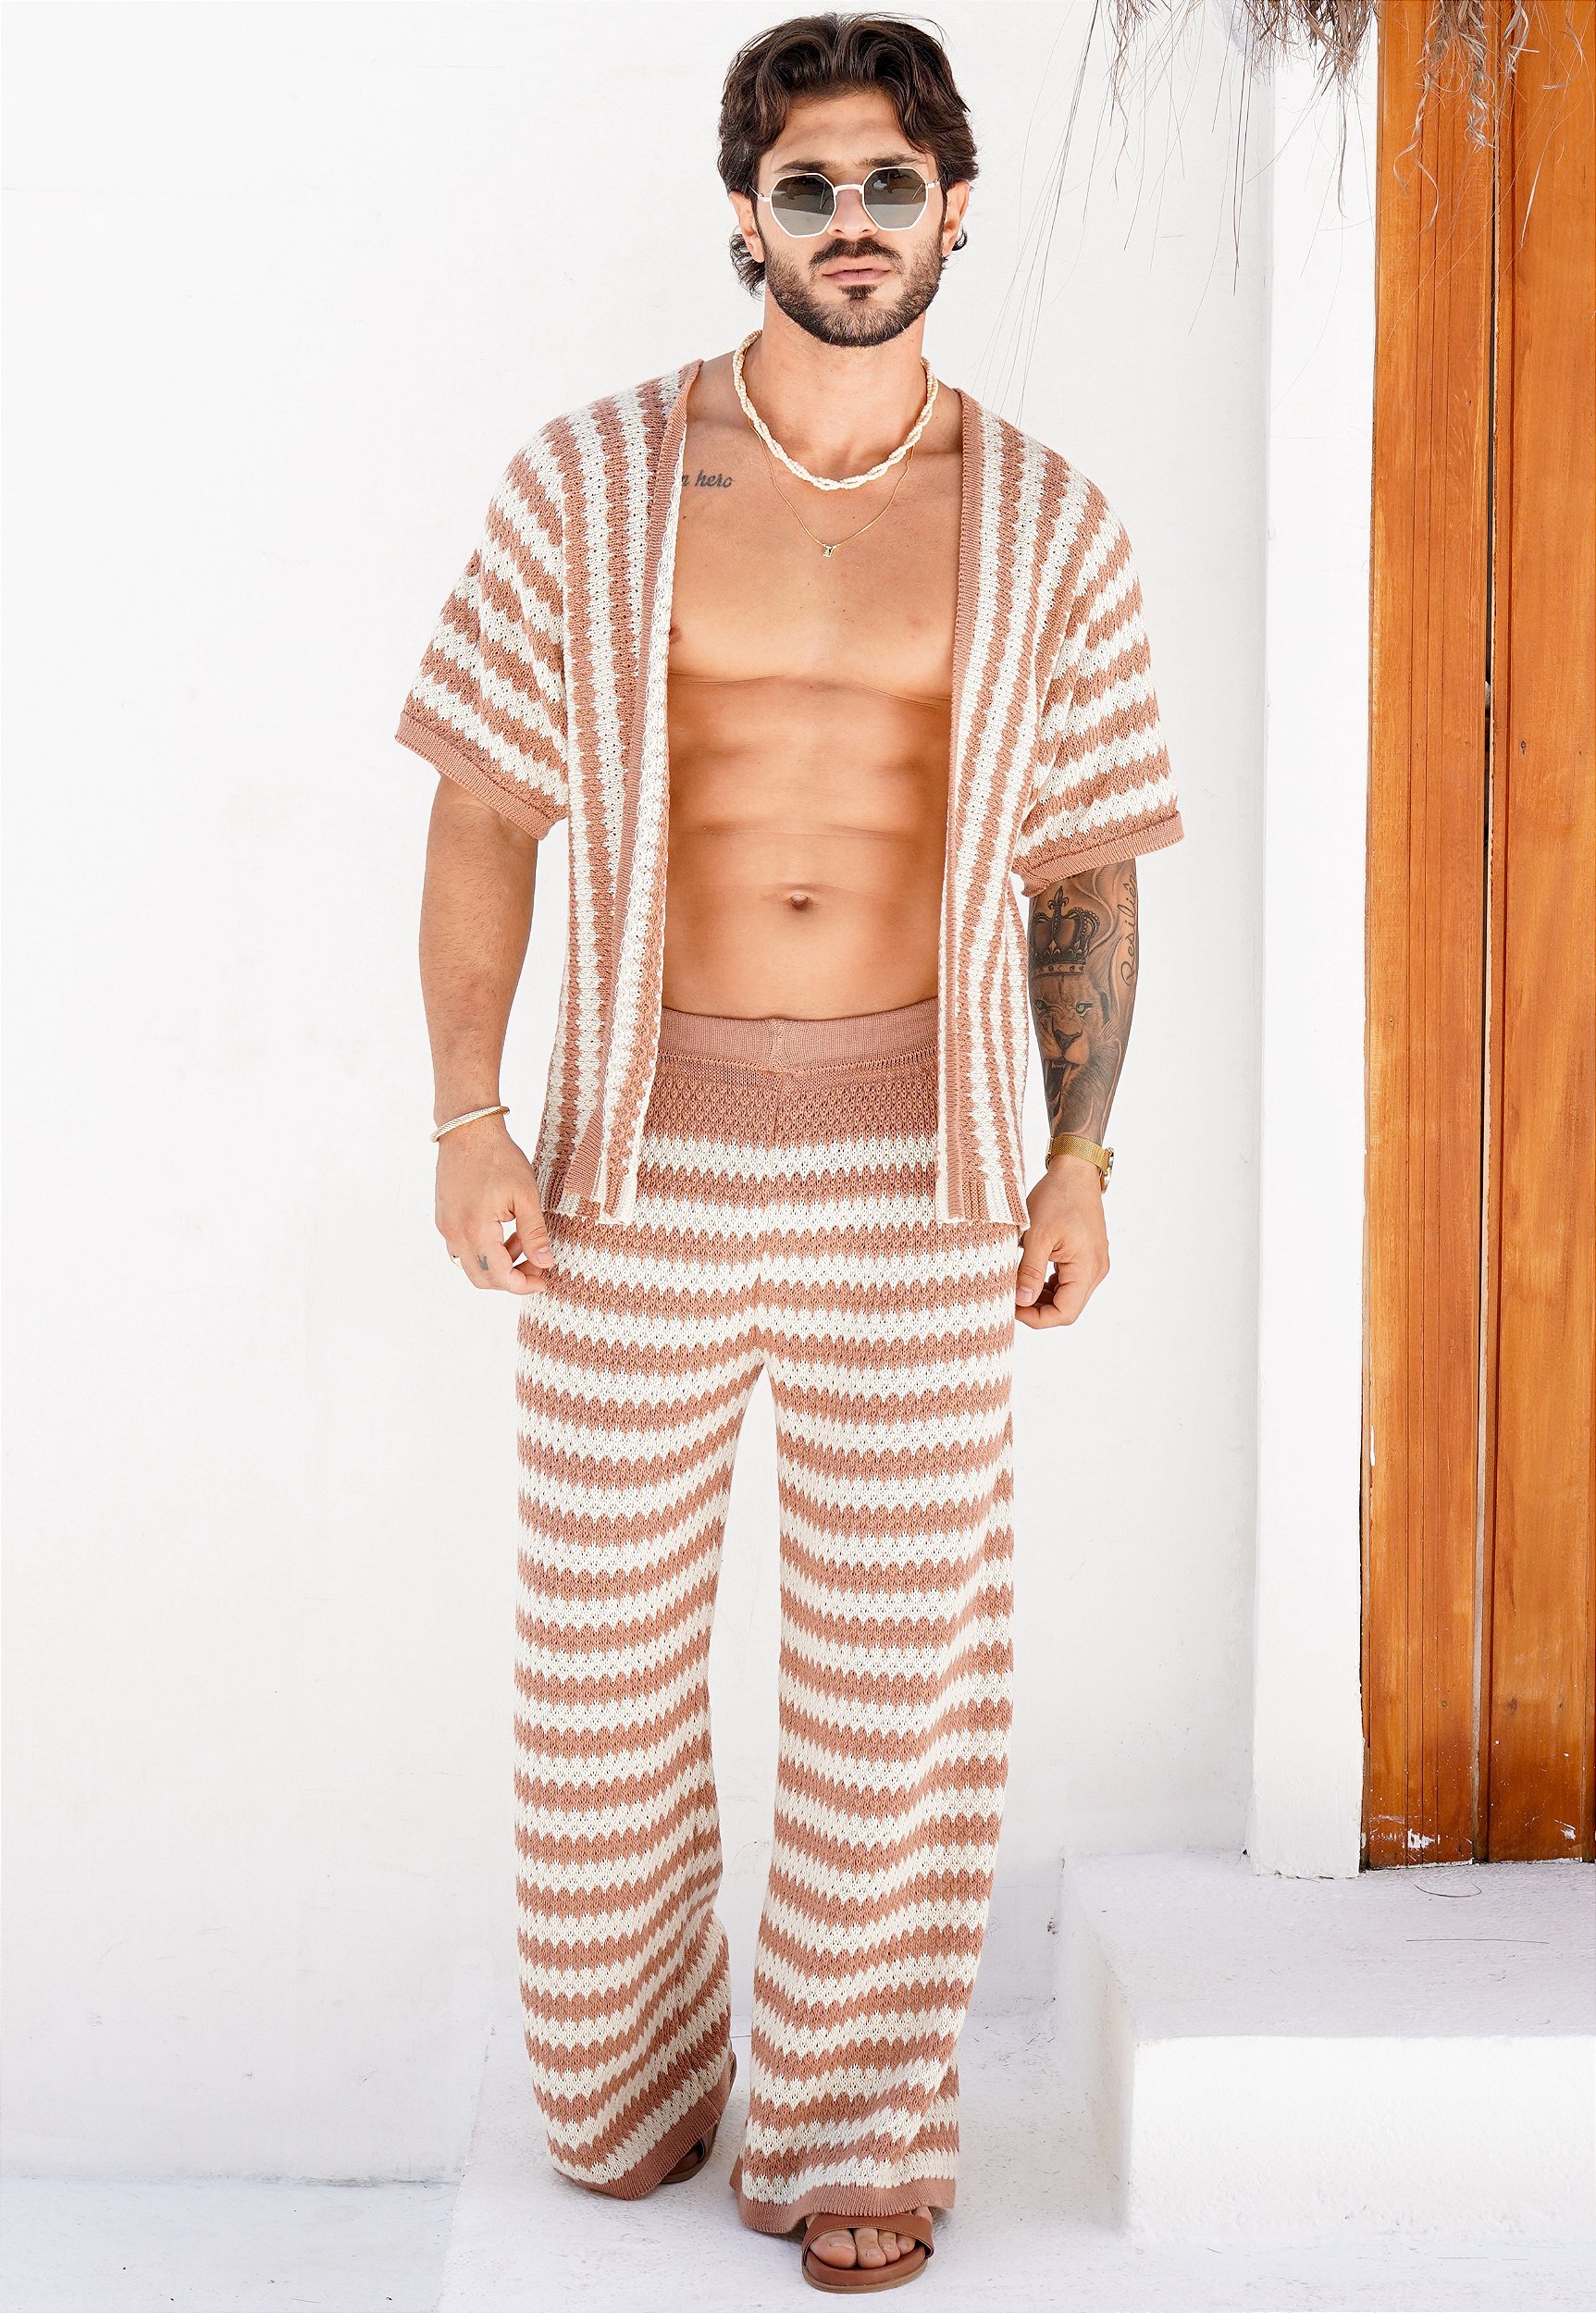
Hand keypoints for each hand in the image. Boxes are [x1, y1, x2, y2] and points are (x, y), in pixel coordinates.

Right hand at [436, 1117, 553, 1293]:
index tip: (543, 1279)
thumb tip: (545, 1262)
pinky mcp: (444, 1218)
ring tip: (524, 1239)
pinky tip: (505, 1230)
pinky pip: (464, 1248)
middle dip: (512, 1277)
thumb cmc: (497, 1157)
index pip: (499, 1276)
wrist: (468, 1130)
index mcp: (475, 1230)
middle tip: (537, 1264)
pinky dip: (486, 1250)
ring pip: (473, 1264)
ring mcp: (446, 1226)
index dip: (523, 1284)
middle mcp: (454, 1233)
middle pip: (482, 1277)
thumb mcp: (526, 1195)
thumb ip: (534, 1233)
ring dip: (500, 1262)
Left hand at [1014, 1154, 1108, 1328]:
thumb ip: (1029, 1271)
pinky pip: (1069, 1282)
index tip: (1012, 1306)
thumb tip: (1022, 1301)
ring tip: (1017, 1286)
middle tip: (1010, 1297)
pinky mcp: (1087, 1256)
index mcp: (1087, 1268)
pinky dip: (1050, 1285)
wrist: (1074, 1171)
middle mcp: (1096, 1270)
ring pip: (1068, 1297)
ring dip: (1043, 1298)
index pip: (1065, 1313)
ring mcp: (1094, 1264)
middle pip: (1067, 1308)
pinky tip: (1030, 1277)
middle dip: (1038, 1309)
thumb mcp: (1036, 1235)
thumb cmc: (1057, 1197)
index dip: (1037, 1318)